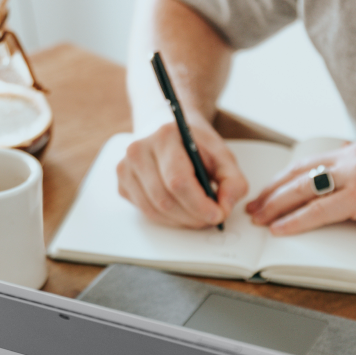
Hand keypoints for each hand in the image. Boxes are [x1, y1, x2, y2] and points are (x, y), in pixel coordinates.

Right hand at [117, 118, 248, 228]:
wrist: (171, 134)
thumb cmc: (196, 146)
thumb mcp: (223, 156)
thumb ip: (233, 181)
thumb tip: (225, 207)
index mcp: (165, 136)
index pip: (178, 180)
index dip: (199, 205)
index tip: (218, 215)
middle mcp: (139, 150)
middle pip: (165, 199)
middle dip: (193, 216)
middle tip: (211, 218)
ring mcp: (126, 168)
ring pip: (154, 210)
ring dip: (181, 220)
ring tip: (198, 214)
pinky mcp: (122, 184)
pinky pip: (145, 212)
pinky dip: (167, 218)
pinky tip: (180, 207)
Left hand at [246, 140, 355, 241]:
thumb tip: (335, 190)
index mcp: (355, 152)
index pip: (308, 162)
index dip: (284, 178)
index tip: (268, 191)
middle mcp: (351, 158)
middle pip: (298, 173)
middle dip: (272, 191)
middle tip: (253, 206)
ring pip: (303, 188)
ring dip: (276, 204)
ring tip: (259, 218)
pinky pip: (319, 210)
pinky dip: (296, 220)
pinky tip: (280, 228)